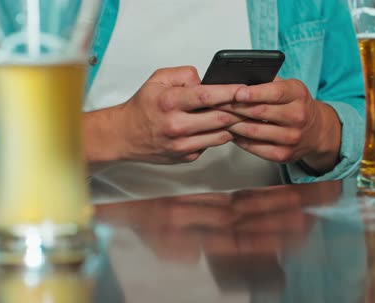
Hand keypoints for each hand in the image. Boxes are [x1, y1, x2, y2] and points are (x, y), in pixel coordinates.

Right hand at [84, 66, 244, 163]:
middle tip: (251, 103)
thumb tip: (208, 81)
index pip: (207, 96)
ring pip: (222, 135)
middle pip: (221, 118)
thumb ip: (184, 75)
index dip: (230, 93)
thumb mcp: (158, 79)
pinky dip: (219, 134)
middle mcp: (176, 125)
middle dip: (240, 110)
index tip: (246, 90)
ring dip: (234, 124)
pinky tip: (220, 126)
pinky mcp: (187, 156)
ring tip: (240, 114)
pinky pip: (212, 144)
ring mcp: (182, 145)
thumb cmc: (143, 107)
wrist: (124, 135)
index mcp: (169, 103)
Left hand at [217, 79, 341, 173]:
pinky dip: (239, 139)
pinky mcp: (283, 154)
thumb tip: (235, 79)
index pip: (275, 93)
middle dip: (234, 107)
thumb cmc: (295, 104)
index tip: (235, 92)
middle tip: (215, 104)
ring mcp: (291, 138)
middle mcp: (298, 116)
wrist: (316, 131)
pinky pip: (254, 147)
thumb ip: (266, 82)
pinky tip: (230, 132)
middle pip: (260, 112)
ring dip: (232, 124)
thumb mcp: (288, 87)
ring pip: (254, 131)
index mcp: (298, 94)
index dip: (253, 93)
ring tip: (218, 118)